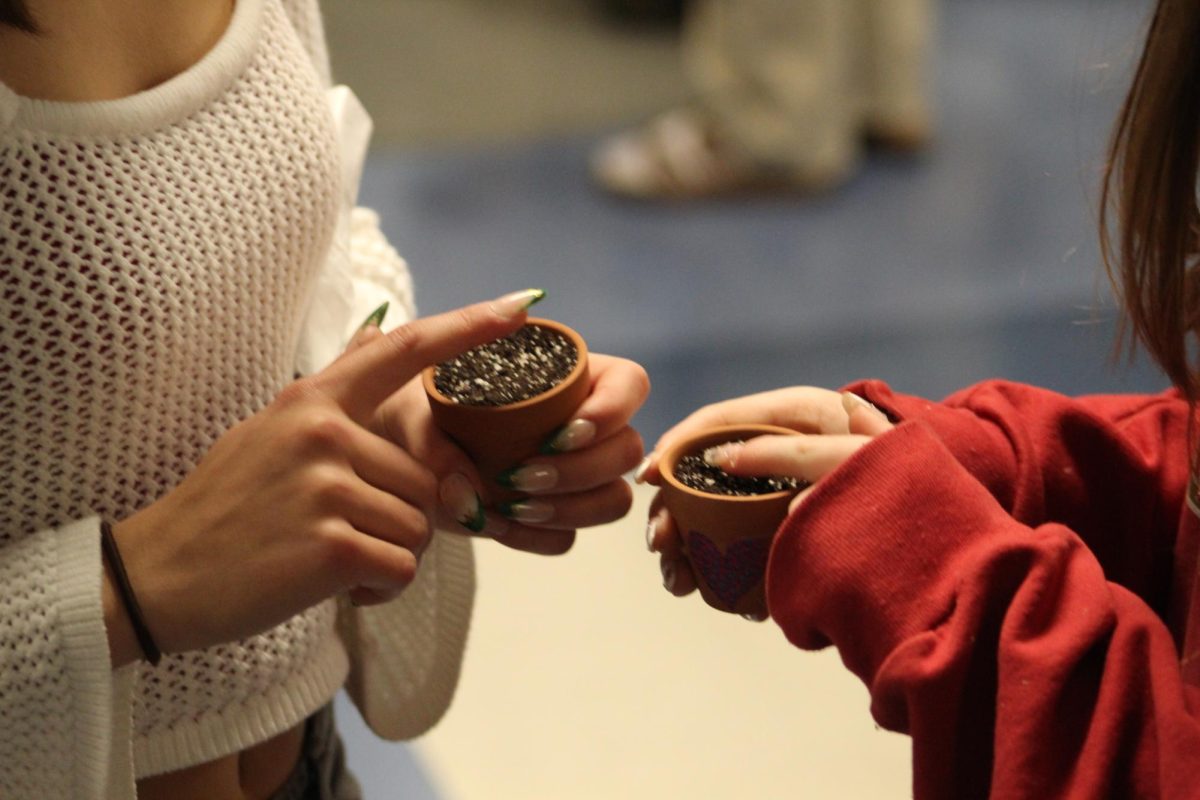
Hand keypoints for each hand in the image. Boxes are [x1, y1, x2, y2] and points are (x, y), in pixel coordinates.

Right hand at [107, 293, 533, 663]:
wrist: (157, 576)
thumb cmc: (224, 506)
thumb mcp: (271, 428)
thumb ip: (336, 383)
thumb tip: (382, 325)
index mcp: (312, 401)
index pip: (404, 350)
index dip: (469, 327)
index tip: (522, 304)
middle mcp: (322, 433)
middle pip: (427, 478)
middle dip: (400, 519)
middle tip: (340, 535)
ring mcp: (326, 486)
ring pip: (420, 526)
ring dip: (389, 557)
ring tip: (329, 559)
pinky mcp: (330, 545)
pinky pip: (402, 568)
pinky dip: (380, 590)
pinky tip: (335, 587)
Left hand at [375, 352, 649, 555]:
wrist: (393, 455)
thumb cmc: (413, 411)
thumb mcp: (413, 407)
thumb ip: (431, 438)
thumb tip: (465, 486)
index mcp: (569, 377)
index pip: (630, 384)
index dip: (612, 409)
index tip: (563, 431)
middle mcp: (583, 425)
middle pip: (628, 449)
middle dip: (582, 470)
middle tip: (523, 476)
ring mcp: (572, 474)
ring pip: (613, 499)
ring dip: (570, 508)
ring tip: (514, 506)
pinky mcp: (549, 517)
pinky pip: (567, 537)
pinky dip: (536, 535)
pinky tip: (498, 524)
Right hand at [643, 389, 892, 609]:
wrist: (939, 512)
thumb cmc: (900, 468)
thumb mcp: (855, 451)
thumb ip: (799, 455)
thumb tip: (727, 466)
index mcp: (786, 417)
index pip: (716, 421)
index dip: (677, 446)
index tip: (649, 478)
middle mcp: (772, 452)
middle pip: (701, 475)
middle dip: (672, 511)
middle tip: (661, 545)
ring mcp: (772, 493)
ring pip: (709, 515)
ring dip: (684, 546)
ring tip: (679, 580)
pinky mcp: (776, 530)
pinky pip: (732, 546)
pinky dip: (713, 568)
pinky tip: (706, 589)